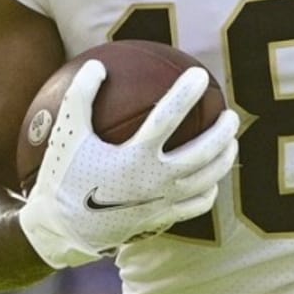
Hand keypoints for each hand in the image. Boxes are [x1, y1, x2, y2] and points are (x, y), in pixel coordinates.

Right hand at [18, 60, 238, 267]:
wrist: (61, 230)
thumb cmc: (63, 176)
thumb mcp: (66, 134)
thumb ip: (80, 97)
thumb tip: (96, 63)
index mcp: (133, 157)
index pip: (168, 118)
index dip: (186, 93)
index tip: (200, 75)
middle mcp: (154, 180)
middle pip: (203, 152)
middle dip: (223, 131)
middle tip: (229, 113)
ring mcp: (162, 202)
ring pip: (208, 179)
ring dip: (224, 157)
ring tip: (231, 141)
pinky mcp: (164, 218)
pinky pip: (198, 205)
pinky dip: (210, 190)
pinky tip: (211, 179)